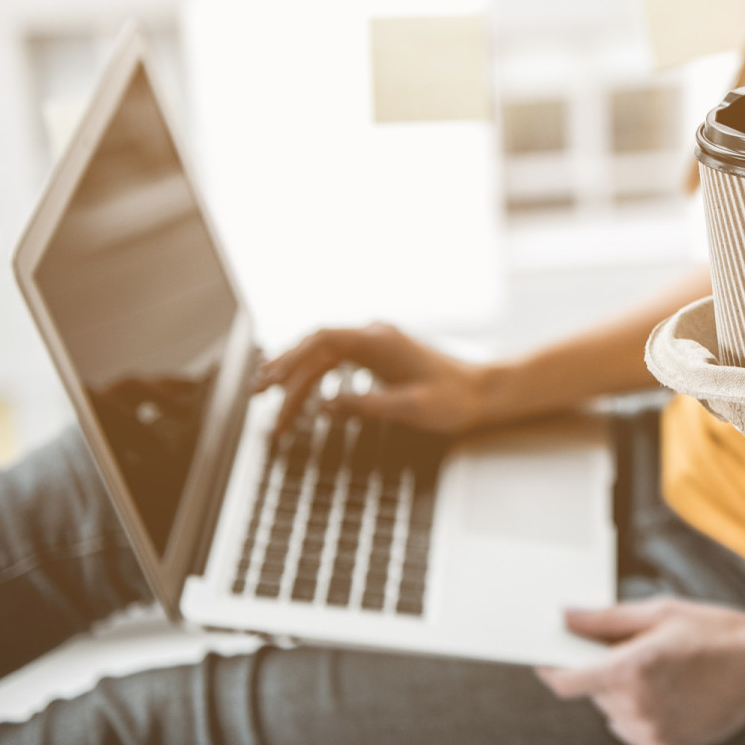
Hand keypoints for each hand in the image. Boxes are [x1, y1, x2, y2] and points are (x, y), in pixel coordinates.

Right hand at [262, 323, 500, 436]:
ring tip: (270, 395)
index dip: (291, 360)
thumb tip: (324, 406)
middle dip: (285, 369)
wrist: (487, 392)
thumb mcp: (411, 408)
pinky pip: (338, 358)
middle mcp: (376, 335)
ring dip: (298, 372)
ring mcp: (378, 343)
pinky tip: (302, 388)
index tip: (270, 384)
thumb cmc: (456, 400)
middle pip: (318, 346)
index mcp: (381, 341)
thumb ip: (366, 405)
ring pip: (325, 352)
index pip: (323, 341)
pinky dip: (316, 372)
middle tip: (258, 395)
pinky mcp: (381, 355)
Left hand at [537, 600, 744, 744]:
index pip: (566, 681)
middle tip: (636, 652)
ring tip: (663, 674)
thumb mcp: (660, 613)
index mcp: (632, 668)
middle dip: (602, 672)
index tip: (546, 656)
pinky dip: (642, 715)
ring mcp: (651, 733)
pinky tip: (673, 696)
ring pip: (612, 713)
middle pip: (592, 692)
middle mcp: (636, 707)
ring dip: (623, 694)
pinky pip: (634, 731)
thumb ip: (605, 620)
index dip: (551, 668)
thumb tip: (564, 617)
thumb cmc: (715, 632)